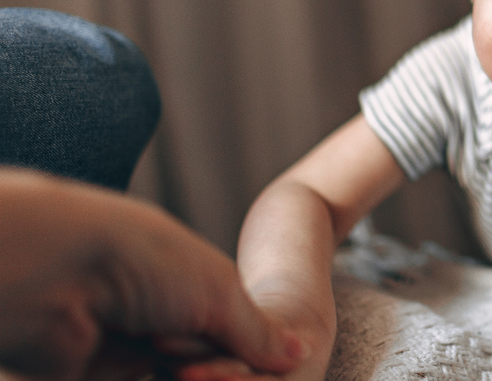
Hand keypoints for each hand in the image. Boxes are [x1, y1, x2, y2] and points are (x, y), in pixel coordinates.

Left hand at [0, 170, 305, 380]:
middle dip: (213, 366)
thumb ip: (258, 329)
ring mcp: (125, 350)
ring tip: (172, 363)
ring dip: (187, 377)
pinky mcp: (97, 376)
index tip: (260, 358)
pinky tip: (174, 376)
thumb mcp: (219, 289)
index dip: (245, 348)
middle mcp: (156, 314)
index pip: (232, 329)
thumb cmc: (140, 260)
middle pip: (206, 362)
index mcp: (187, 280)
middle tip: (189, 359)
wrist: (57, 274)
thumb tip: (297, 353)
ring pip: (175, 380)